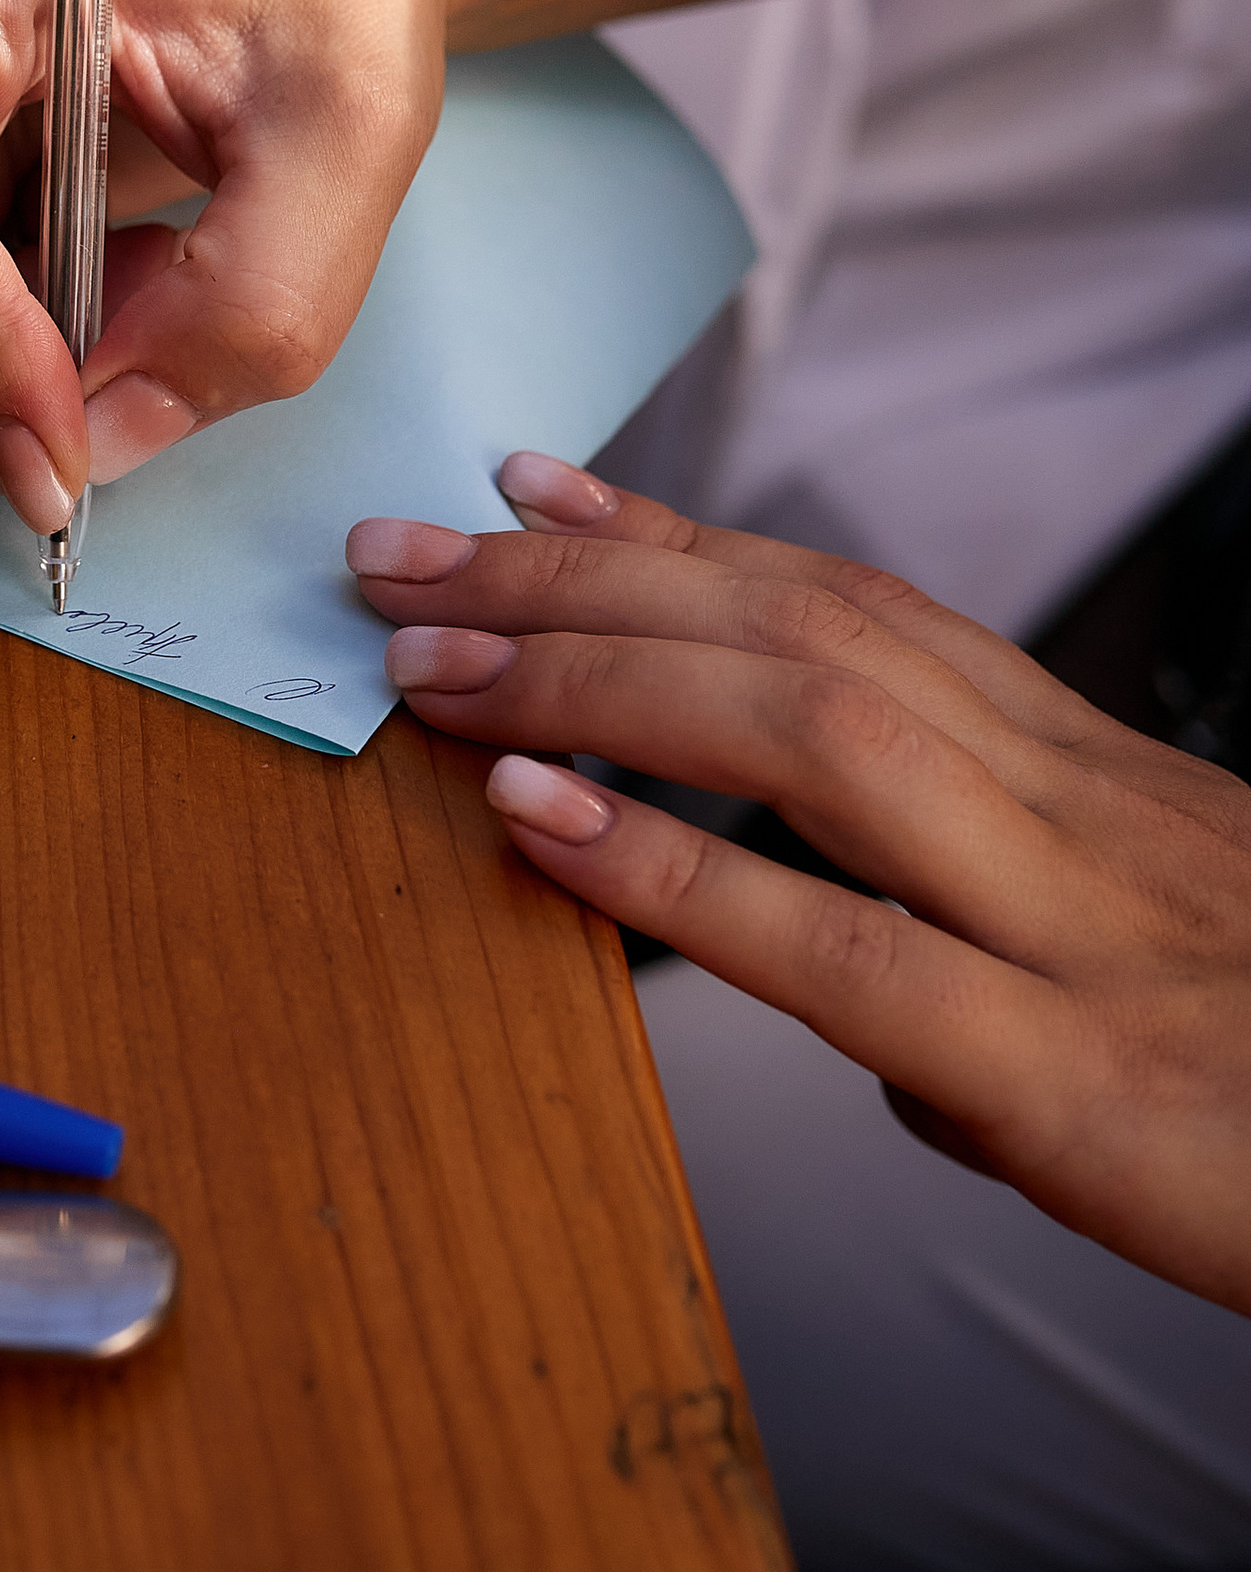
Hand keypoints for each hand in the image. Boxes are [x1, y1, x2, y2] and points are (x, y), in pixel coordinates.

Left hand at [351, 455, 1250, 1318]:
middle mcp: (1084, 819)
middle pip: (802, 637)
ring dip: (596, 683)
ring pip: (815, 735)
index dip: (683, 540)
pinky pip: (853, 952)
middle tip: (405, 563)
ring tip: (436, 667)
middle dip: (582, 586)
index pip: (859, 609)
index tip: (535, 488)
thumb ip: (1008, 971)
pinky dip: (679, 877)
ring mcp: (1083, 934)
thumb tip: (867, 1009)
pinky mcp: (1081, 1083)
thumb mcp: (1166, 990)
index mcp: (1099, 788)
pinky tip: (545, 827)